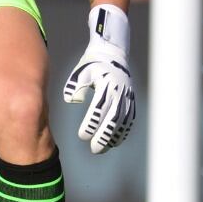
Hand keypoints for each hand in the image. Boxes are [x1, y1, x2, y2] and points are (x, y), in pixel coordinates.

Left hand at [62, 4, 135, 154]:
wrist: (112, 52)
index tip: (82, 136)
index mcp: (107, 85)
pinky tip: (116, 140)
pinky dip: (124, 131)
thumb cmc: (93, 63)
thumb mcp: (81, 70)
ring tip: (103, 148)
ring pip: (123, 121)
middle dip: (104, 136)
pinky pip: (130, 118)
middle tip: (94, 149)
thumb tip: (71, 99)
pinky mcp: (131, 99)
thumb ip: (75, 84)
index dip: (91, 124)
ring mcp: (127, 96)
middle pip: (113, 119)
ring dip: (114, 136)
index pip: (99, 109)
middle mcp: (119, 92)